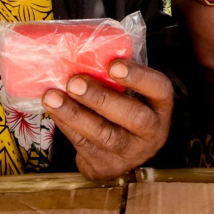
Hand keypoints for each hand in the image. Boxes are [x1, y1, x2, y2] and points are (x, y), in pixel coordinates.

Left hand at [43, 59, 172, 180]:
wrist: (123, 151)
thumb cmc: (125, 106)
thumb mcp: (133, 90)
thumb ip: (119, 73)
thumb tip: (86, 48)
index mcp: (161, 104)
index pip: (158, 88)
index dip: (138, 77)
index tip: (113, 65)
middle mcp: (152, 131)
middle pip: (133, 117)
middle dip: (101, 98)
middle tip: (74, 82)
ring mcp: (130, 153)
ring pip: (104, 135)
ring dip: (75, 114)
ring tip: (52, 96)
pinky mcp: (106, 166)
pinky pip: (83, 145)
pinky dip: (65, 124)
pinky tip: (53, 109)